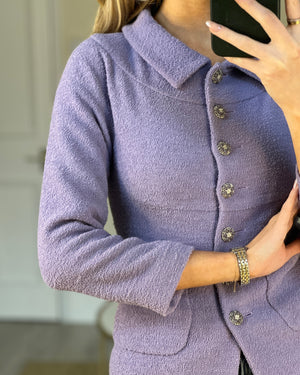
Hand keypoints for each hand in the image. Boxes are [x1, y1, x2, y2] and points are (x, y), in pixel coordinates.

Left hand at [206, 0, 299, 114]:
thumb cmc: (299, 72)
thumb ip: (288, 34)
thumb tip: (267, 22)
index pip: (294, 9)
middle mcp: (290, 46)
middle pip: (268, 20)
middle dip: (250, 5)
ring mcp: (276, 61)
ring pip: (246, 43)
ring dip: (226, 33)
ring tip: (211, 24)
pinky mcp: (265, 74)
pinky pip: (243, 62)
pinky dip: (231, 55)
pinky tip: (221, 49)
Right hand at [246, 180, 299, 278]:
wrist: (250, 264)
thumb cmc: (264, 260)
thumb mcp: (285, 253)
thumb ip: (295, 246)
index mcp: (281, 228)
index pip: (293, 214)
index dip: (298, 205)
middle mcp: (279, 223)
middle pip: (293, 207)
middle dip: (298, 198)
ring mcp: (278, 223)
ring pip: (291, 206)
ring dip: (296, 195)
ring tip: (299, 182)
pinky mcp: (277, 227)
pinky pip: (287, 211)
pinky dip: (292, 200)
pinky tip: (296, 190)